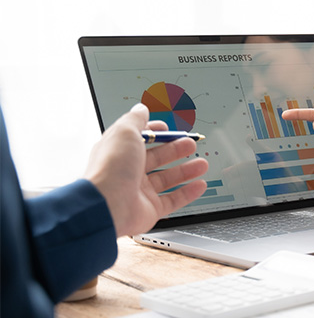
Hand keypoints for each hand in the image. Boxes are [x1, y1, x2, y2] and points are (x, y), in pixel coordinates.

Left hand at [84, 104, 208, 237]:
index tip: (169, 128)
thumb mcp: (125, 132)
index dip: (155, 132)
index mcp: (120, 151)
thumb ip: (136, 119)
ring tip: (202, 164)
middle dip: (176, 150)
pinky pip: (173, 200)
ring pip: (168, 178)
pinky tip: (199, 185)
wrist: (108, 205)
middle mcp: (129, 170)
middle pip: (157, 158)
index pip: (140, 138)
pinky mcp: (150, 209)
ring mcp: (140, 191)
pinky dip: (188, 193)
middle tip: (191, 144)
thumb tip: (142, 109)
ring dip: (186, 170)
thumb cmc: (112, 168)